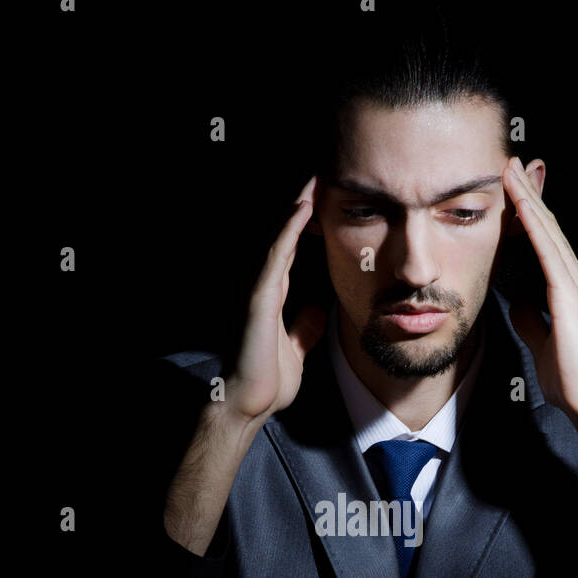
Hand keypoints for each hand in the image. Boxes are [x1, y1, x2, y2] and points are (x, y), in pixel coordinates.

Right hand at [224, 176, 325, 425]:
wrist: (249, 404)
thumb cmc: (267, 380)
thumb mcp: (297, 348)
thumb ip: (304, 327)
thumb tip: (317, 310)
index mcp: (276, 295)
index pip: (294, 249)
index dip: (309, 223)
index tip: (328, 199)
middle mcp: (266, 286)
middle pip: (286, 236)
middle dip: (303, 204)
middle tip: (322, 174)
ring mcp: (260, 289)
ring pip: (280, 237)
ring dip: (296, 207)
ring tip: (315, 178)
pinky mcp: (259, 297)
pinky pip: (276, 257)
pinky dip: (289, 231)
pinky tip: (302, 209)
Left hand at [502, 157, 577, 424]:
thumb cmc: (570, 376)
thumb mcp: (540, 338)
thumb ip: (531, 316)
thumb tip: (516, 299)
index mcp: (567, 288)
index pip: (544, 242)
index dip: (529, 213)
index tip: (513, 188)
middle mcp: (575, 279)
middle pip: (548, 227)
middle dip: (530, 193)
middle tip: (512, 162)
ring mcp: (575, 284)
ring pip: (548, 232)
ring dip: (528, 199)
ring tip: (511, 170)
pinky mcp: (569, 295)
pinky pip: (548, 251)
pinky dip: (533, 225)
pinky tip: (520, 206)